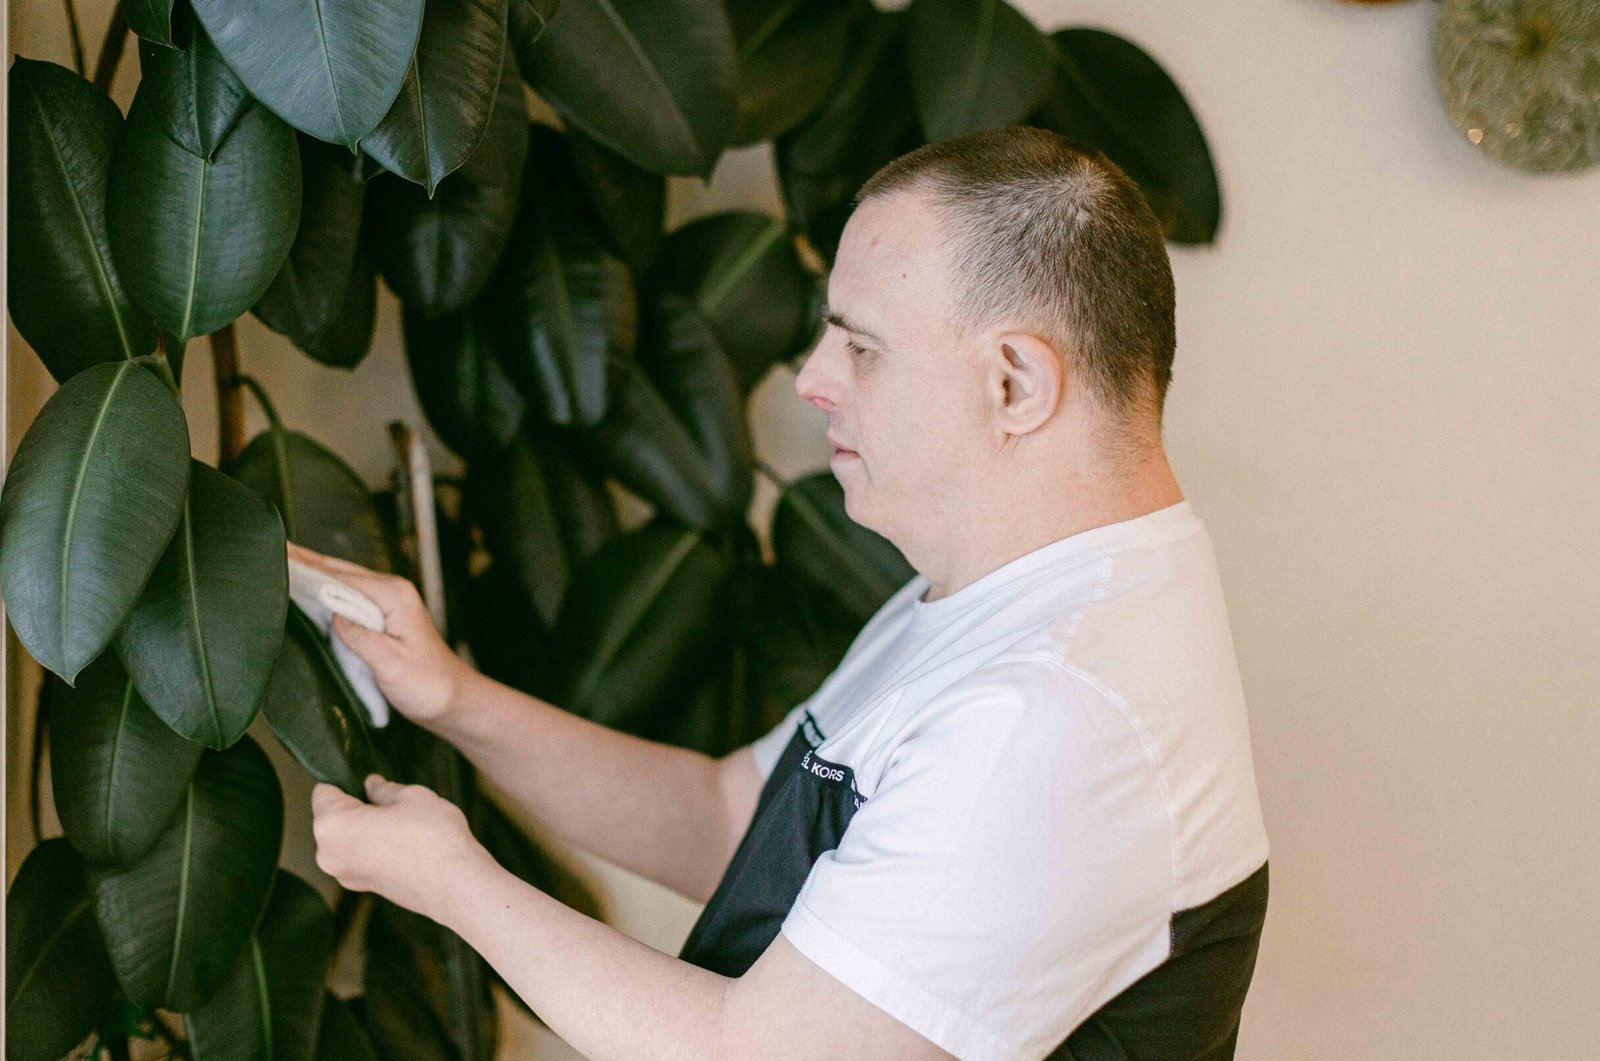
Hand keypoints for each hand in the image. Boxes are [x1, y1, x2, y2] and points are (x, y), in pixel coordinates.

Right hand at [287, 541, 470, 727]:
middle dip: (304, 560)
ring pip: (341, 579)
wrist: (451, 698)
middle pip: (339, 571)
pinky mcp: (381, 614)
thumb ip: (361, 638)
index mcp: (394, 596)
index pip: (340, 578)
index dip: (307, 569)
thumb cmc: (427, 685)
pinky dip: (322, 586)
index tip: (277, 556)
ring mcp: (387, 600)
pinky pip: (346, 594)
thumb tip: (333, 615)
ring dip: (311, 569)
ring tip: (280, 557)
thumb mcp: (391, 665)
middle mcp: (391, 590)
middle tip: (270, 547)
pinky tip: (304, 583)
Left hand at [311, 774, 494, 923]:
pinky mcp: (362, 888)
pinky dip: (374, 848)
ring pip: (347, 838)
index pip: (324, 792)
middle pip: (333, 817)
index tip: (370, 782)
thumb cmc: (432, 836)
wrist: (455, 885)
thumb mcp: (411, 797)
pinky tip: (404, 844)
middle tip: (393, 804)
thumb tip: (371, 785)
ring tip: (402, 825)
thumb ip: (384, 789)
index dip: (347, 781)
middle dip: (357, 807)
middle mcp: (328, 853)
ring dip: (366, 828)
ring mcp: (344, 875)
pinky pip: (359, 856)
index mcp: (332, 825)